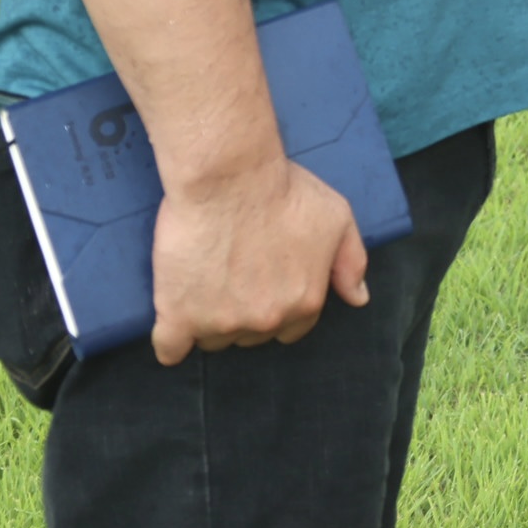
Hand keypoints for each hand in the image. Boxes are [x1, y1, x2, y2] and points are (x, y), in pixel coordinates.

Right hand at [149, 149, 366, 364]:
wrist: (229, 177)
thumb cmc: (284, 191)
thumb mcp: (337, 218)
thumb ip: (352, 262)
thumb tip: (358, 298)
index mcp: (305, 302)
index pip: (292, 328)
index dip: (278, 306)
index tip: (263, 285)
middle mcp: (266, 320)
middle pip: (251, 335)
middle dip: (245, 312)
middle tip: (233, 278)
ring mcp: (221, 322)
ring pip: (213, 338)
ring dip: (208, 321)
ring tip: (204, 284)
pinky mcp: (178, 316)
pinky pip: (169, 350)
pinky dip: (169, 343)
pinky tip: (173, 329)